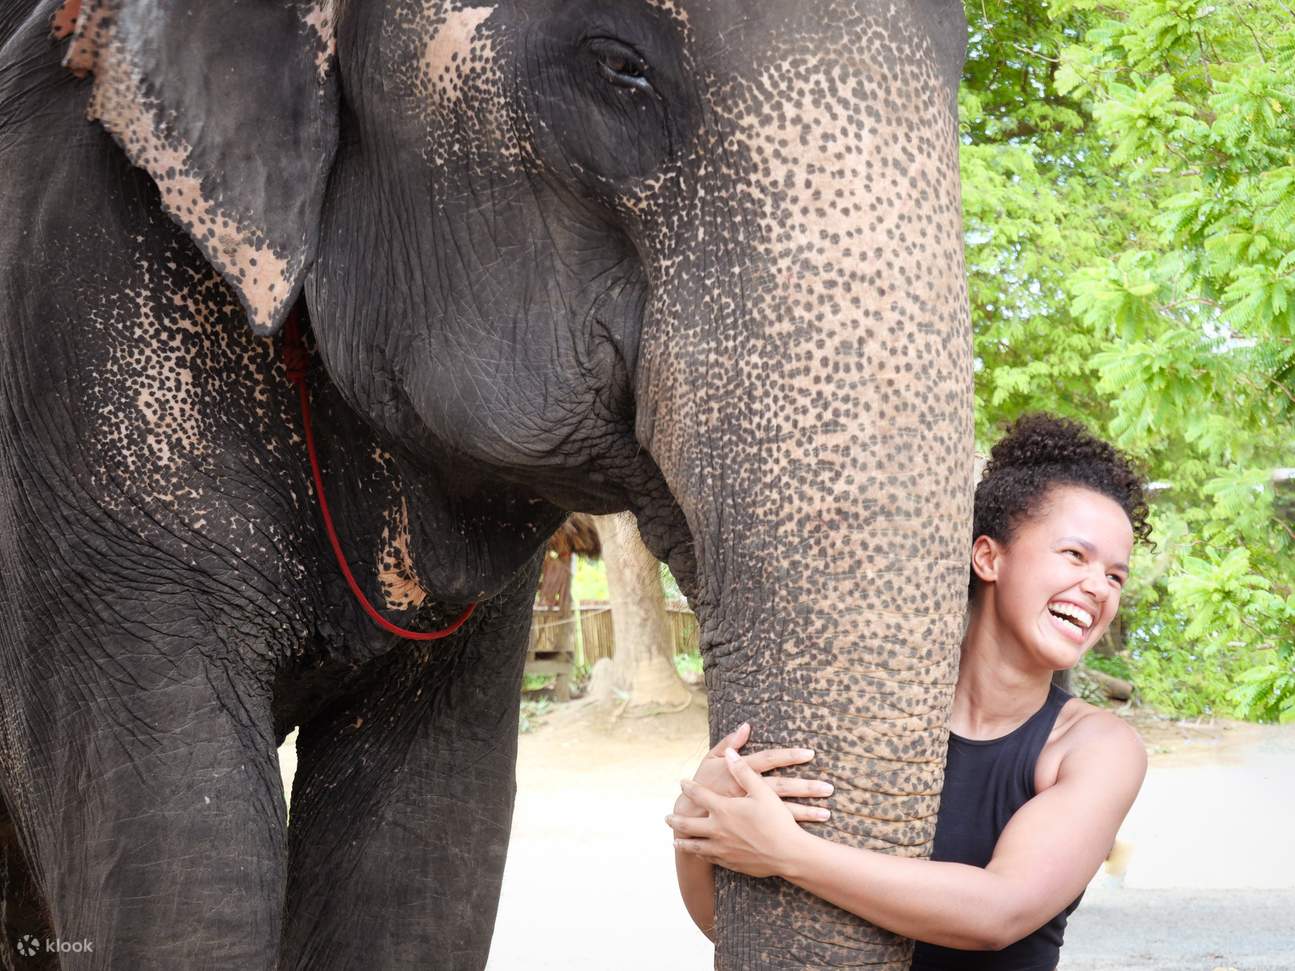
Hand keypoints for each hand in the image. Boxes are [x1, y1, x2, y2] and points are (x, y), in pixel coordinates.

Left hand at [668, 748, 821, 877]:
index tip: (682, 783)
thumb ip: (743, 771)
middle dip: (676, 820)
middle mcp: (717, 830)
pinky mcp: (729, 862)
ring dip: (683, 843)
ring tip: (675, 841)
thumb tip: (730, 752)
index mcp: (723, 809)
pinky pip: (708, 858)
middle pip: (688, 825)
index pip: (699, 795)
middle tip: (667, 817)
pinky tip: (698, 854)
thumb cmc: (776, 820)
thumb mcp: (762, 791)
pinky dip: (699, 854)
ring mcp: (722, 848)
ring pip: (695, 846)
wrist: (788, 854)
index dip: (689, 788)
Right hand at [673, 722, 830, 819]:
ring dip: (805, 812)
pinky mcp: (750, 828)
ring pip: (781, 812)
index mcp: (738, 772)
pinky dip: (792, 830)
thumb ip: (728, 744)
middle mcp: (746, 792)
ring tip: (826, 812)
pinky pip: (774, 828)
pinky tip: (808, 836)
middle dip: (805, 787)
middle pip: (781, 787)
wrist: (690, 820)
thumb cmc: (703, 785)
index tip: (809, 753)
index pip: (769, 760)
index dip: (788, 756)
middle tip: (828, 787)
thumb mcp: (711, 760)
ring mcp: (749, 812)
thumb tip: (746, 726)